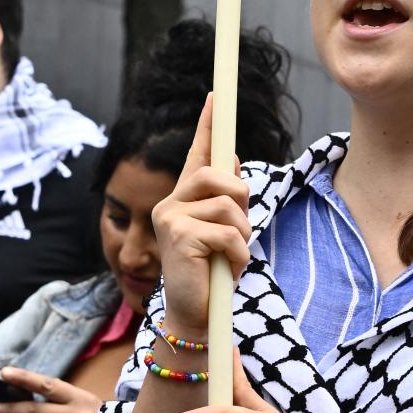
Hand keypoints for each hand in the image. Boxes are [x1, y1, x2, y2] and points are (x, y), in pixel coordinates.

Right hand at [151, 99, 249, 340]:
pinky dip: (240, 255)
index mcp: (182, 200)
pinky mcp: (180, 237)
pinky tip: (230, 271)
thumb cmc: (210, 275)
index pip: (196, 154)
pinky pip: (229, 234)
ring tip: (231, 258)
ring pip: (229, 206)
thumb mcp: (221, 233)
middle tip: (240, 232)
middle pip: (219, 176)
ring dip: (242, 236)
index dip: (207, 125)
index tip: (216, 97)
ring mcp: (171, 219)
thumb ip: (223, 200)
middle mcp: (170, 204)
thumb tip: (234, 162)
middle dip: (241, 200)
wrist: (196, 315)